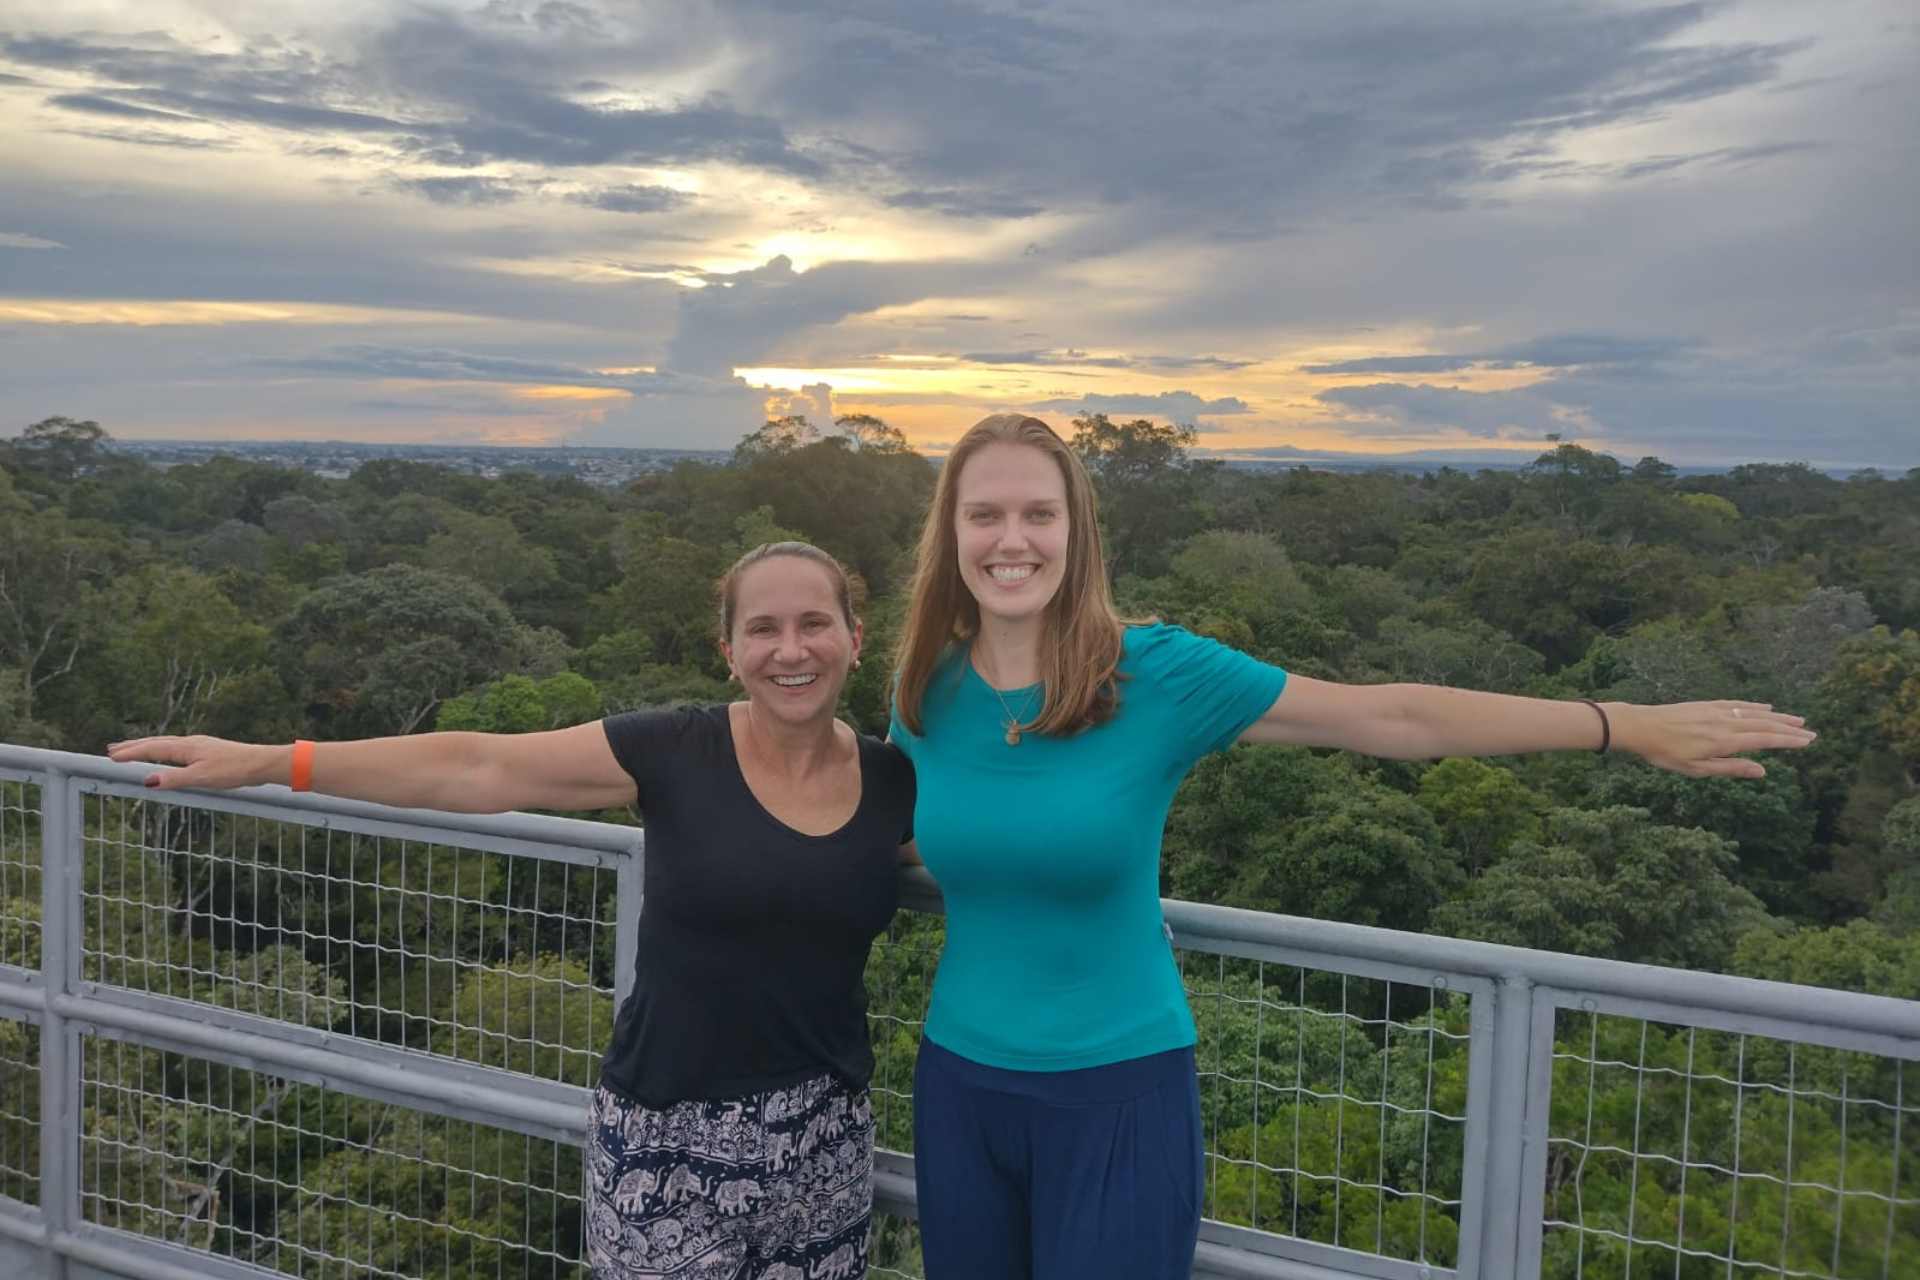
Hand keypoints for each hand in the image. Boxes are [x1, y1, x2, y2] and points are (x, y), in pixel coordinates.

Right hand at [106, 736, 284, 791]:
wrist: (261, 763)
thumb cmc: (234, 769)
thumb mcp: (201, 778)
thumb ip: (174, 779)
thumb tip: (147, 781)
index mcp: (186, 747)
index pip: (152, 749)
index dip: (131, 753)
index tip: (111, 757)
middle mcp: (190, 743)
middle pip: (156, 742)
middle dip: (134, 746)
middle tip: (112, 749)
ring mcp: (199, 745)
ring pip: (167, 744)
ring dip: (147, 747)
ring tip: (132, 750)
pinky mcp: (207, 751)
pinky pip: (177, 748)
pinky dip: (163, 750)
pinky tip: (166, 755)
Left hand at [1610, 702, 1815, 777]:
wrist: (1639, 726)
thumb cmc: (1665, 753)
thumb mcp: (1697, 769)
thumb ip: (1731, 768)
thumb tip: (1762, 771)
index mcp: (1724, 741)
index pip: (1764, 740)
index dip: (1788, 741)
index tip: (1808, 742)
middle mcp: (1724, 723)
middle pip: (1764, 725)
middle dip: (1789, 729)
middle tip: (1812, 733)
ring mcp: (1716, 711)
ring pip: (1753, 713)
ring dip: (1777, 717)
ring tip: (1797, 720)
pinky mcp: (1706, 705)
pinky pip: (1736, 704)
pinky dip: (1754, 706)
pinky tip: (1765, 707)